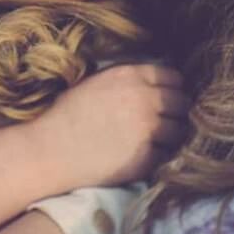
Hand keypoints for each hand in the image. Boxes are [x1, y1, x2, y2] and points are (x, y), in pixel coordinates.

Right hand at [26, 63, 187, 189]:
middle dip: (176, 111)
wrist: (51, 149)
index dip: (173, 88)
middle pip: (182, 103)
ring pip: (179, 130)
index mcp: (130, 76)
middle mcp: (144, 99)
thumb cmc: (67, 114)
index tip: (168, 98)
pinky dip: (159, 156)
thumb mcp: (96, 82)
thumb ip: (128, 80)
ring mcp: (147, 129)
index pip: (174, 77)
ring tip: (156, 140)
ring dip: (171, 135)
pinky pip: (166, 155)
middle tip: (165, 121)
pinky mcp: (146, 157)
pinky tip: (144, 155)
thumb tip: (153, 84)